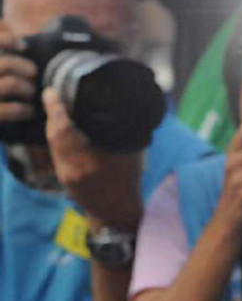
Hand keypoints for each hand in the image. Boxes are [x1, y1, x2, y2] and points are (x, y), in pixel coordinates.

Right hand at [0, 19, 37, 125]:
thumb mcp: (1, 65)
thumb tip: (5, 24)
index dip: (5, 38)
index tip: (23, 45)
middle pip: (5, 64)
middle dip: (25, 68)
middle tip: (33, 73)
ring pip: (11, 84)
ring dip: (27, 88)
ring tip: (30, 92)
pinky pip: (8, 109)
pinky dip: (23, 110)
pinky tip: (28, 111)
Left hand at [43, 88, 142, 230]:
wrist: (117, 208)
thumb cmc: (129, 176)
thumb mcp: (132, 153)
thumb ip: (123, 130)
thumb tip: (117, 104)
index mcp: (100, 158)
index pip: (68, 130)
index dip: (56, 110)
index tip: (51, 93)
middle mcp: (82, 165)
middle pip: (57, 134)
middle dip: (52, 113)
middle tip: (51, 94)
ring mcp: (70, 173)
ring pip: (53, 142)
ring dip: (52, 123)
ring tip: (54, 106)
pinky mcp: (63, 176)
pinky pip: (54, 151)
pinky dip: (54, 136)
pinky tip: (56, 126)